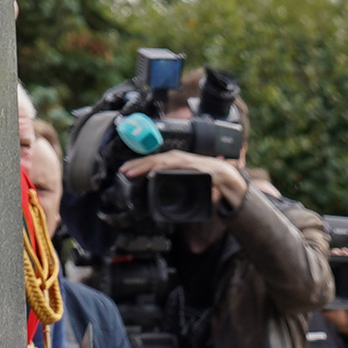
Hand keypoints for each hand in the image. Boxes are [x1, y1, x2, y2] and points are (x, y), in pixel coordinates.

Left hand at [119, 150, 246, 211]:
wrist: (224, 176)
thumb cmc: (204, 178)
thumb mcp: (185, 179)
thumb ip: (173, 182)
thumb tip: (159, 190)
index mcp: (173, 160)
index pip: (151, 160)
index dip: (137, 164)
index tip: (125, 170)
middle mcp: (175, 157)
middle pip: (151, 159)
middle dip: (136, 165)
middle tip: (123, 171)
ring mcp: (182, 160)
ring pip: (158, 161)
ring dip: (144, 166)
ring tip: (132, 172)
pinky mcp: (189, 165)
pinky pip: (172, 166)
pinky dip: (161, 169)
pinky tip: (152, 173)